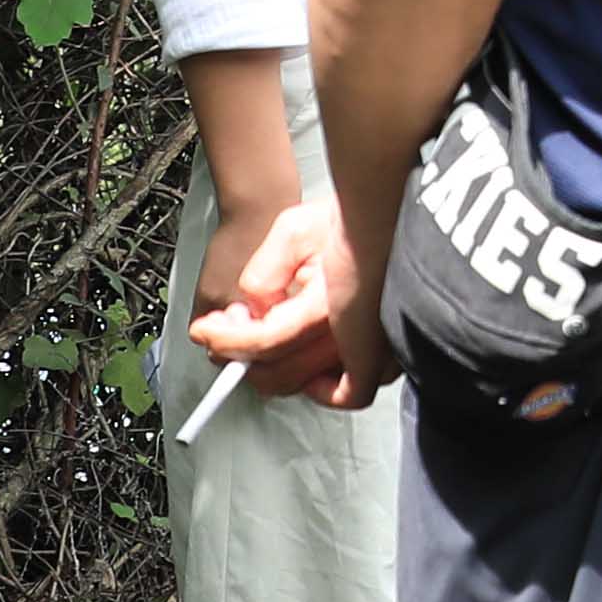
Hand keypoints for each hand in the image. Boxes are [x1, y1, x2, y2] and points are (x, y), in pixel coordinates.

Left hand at [190, 188, 390, 408]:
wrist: (395, 211)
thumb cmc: (354, 215)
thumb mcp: (294, 230)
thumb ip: (264, 275)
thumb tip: (254, 309)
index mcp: (328, 308)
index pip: (264, 342)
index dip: (227, 340)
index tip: (205, 331)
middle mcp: (353, 338)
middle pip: (281, 373)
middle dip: (243, 355)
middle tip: (224, 332)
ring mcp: (374, 352)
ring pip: (307, 382)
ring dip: (272, 366)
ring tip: (258, 335)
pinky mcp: (385, 354)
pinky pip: (349, 391)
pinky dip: (319, 386)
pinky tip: (303, 369)